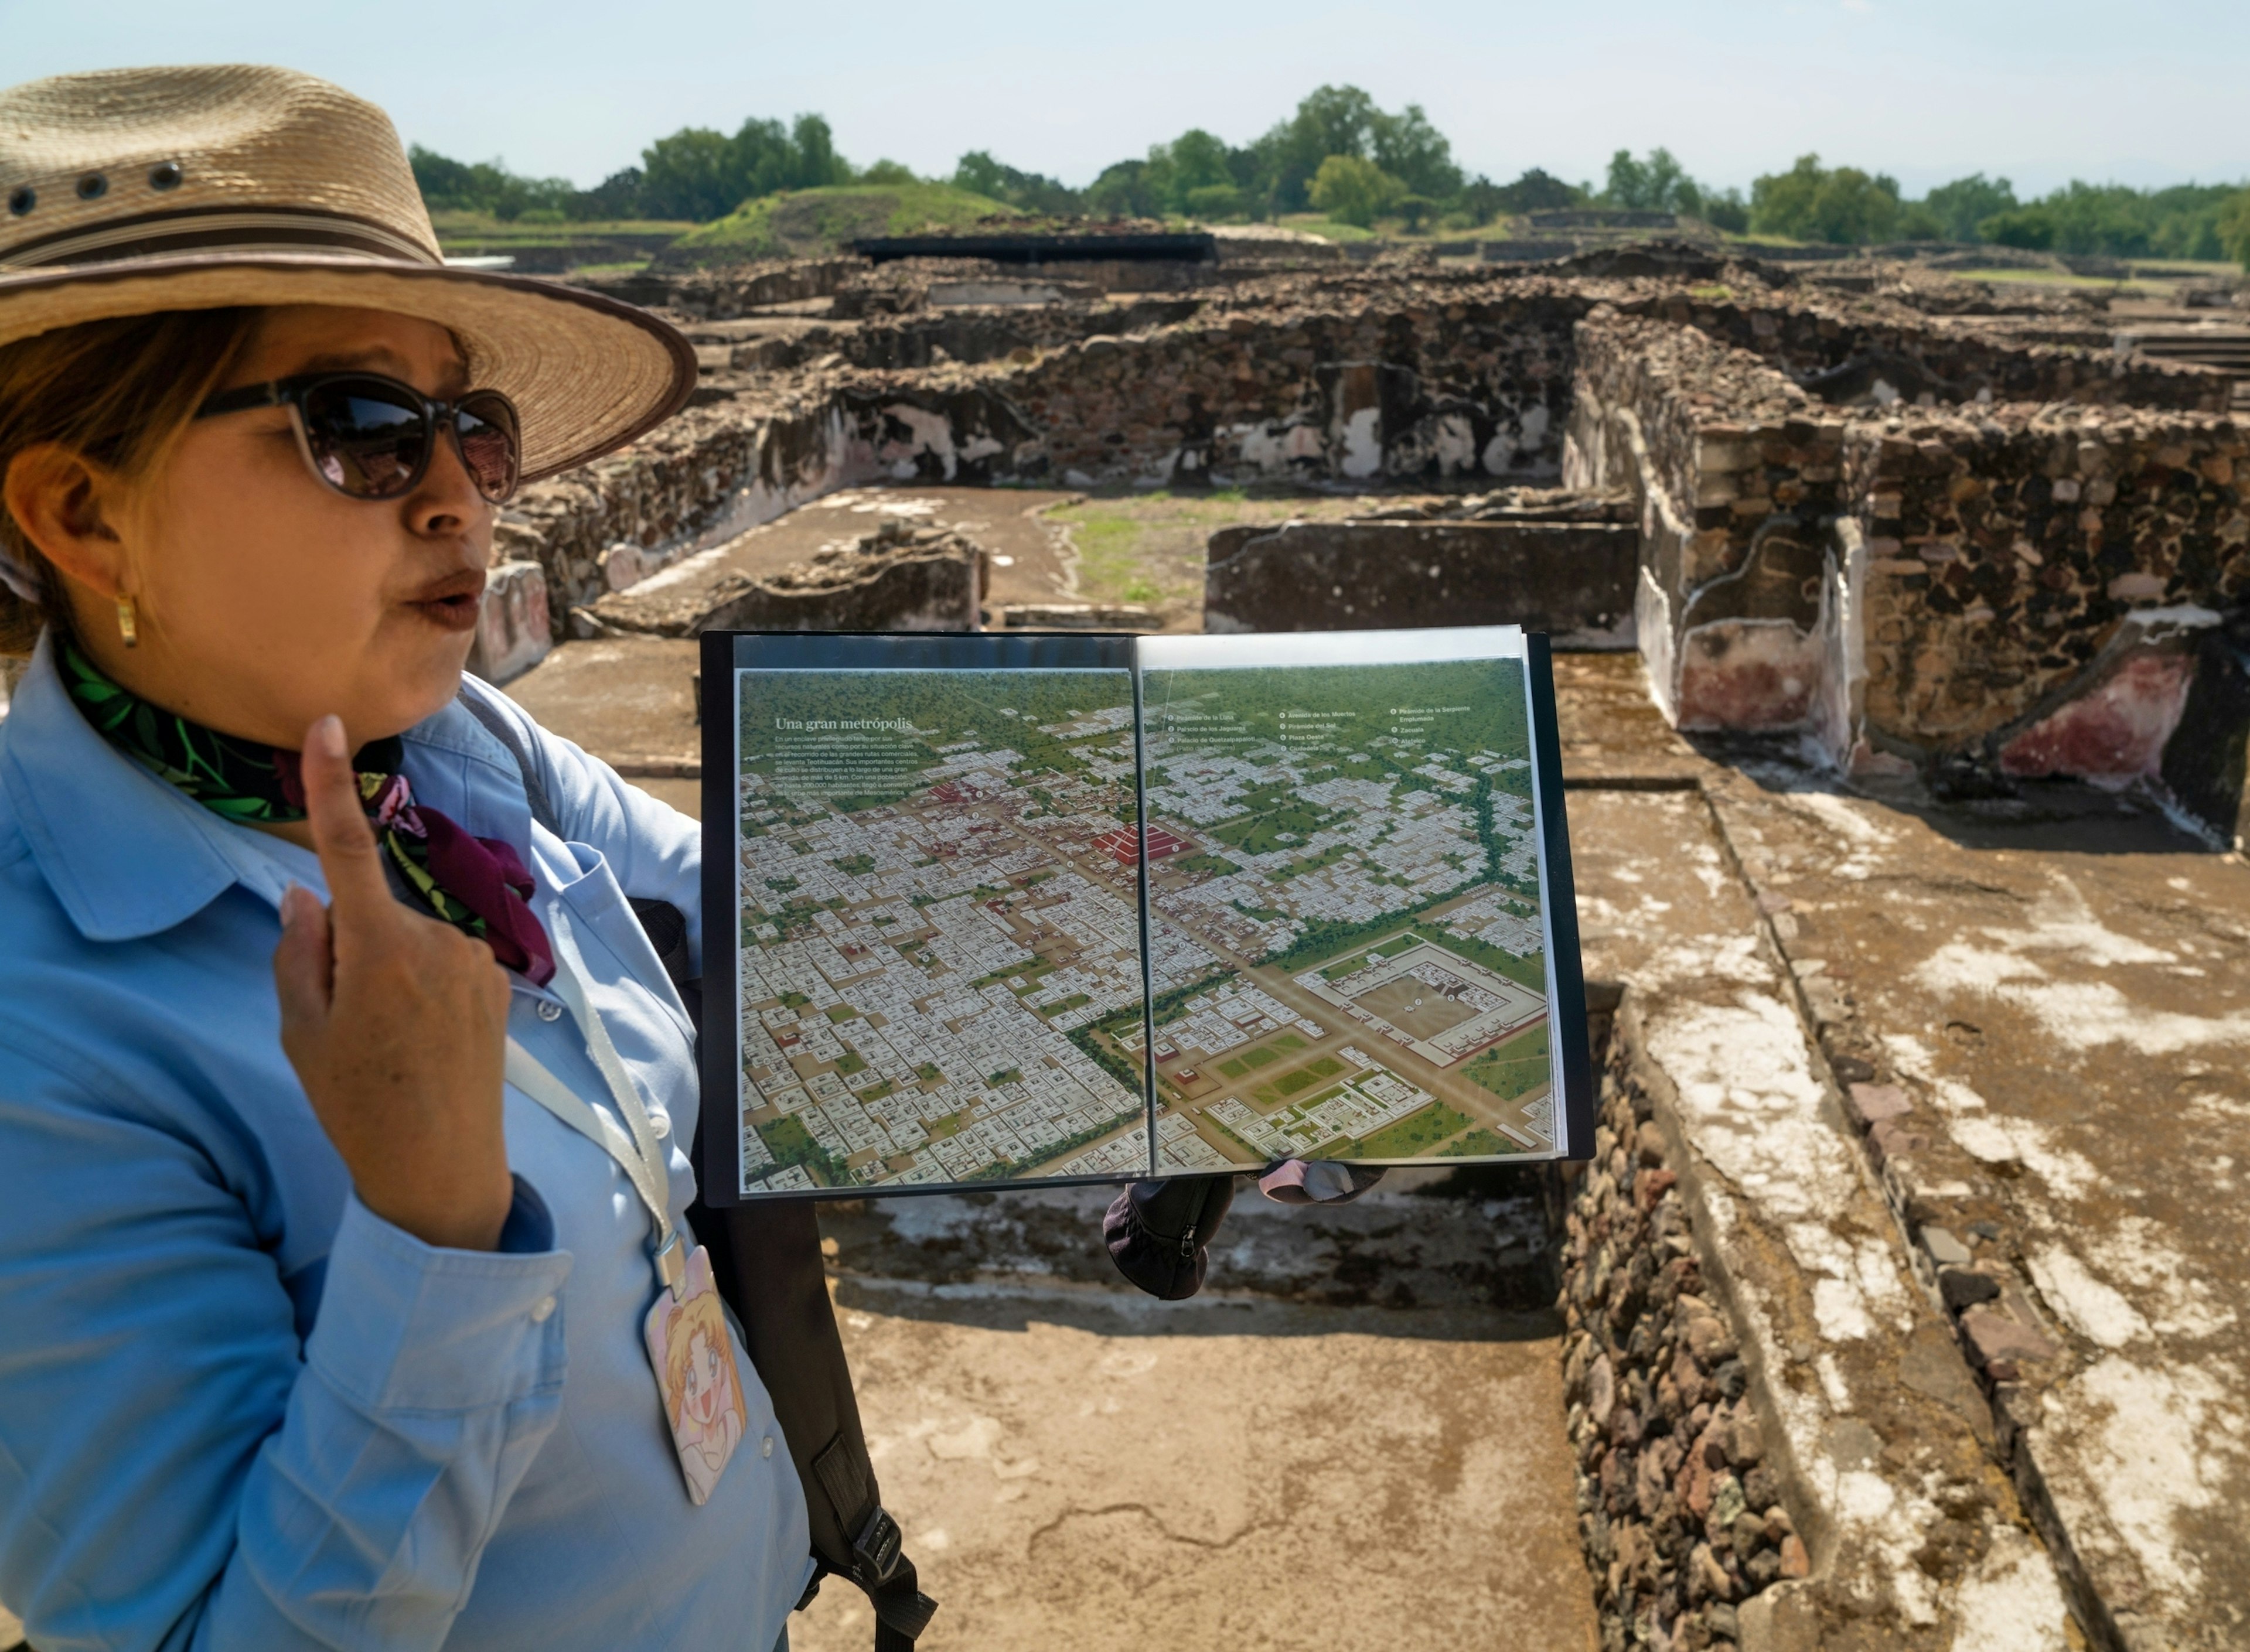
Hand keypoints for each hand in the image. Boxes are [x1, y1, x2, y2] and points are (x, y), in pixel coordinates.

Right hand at [273, 714, 515, 1250]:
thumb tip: (307, 893)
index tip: (330, 727)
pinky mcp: (496, 979)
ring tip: (394, 1042)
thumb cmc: (357, 1105)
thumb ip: (301, 951)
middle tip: (352, 1024)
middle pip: (374, 915)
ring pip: (410, 941)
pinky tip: (426, 1041)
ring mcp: (473, 958)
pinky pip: (443, 962)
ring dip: (393, 971)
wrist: (443, 1168)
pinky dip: (424, 987)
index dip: (331, 787)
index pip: (347, 851)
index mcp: (378, 949)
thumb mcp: (303, 1029)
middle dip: (354, 948)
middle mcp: (436, 939)